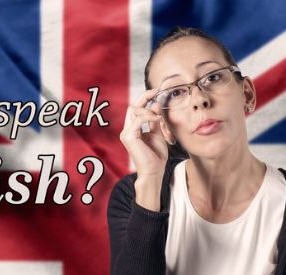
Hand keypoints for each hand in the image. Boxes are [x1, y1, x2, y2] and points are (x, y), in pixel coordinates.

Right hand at [119, 90, 169, 210]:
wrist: (154, 172)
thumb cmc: (156, 156)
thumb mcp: (158, 134)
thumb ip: (155, 121)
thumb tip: (155, 105)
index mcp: (133, 129)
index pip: (136, 108)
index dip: (145, 98)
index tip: (156, 91)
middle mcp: (127, 130)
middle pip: (133, 106)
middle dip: (145, 97)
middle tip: (157, 91)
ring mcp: (126, 133)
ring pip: (134, 111)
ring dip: (149, 109)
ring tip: (159, 115)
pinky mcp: (129, 137)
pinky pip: (138, 120)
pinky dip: (149, 117)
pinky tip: (158, 120)